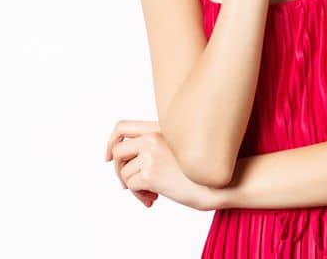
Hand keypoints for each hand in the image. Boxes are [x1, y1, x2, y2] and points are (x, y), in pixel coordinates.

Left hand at [105, 119, 219, 211]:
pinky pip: (131, 186)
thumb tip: (126, 164)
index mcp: (160, 129)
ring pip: (124, 173)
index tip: (109, 157)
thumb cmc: (201, 170)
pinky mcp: (150, 173)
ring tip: (151, 194)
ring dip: (134, 188)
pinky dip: (139, 196)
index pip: (122, 127)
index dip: (110, 142)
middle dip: (119, 170)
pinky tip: (154, 199)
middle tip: (128, 184)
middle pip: (118, 151)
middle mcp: (153, 138)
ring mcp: (151, 155)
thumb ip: (156, 148)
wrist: (218, 184)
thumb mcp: (179, 150)